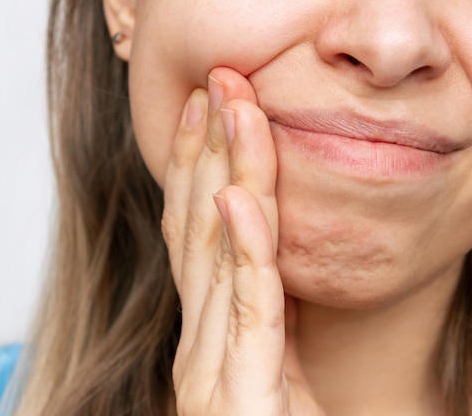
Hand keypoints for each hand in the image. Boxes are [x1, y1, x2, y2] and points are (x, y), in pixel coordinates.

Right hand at [162, 67, 325, 415]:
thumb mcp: (273, 365)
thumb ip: (263, 315)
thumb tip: (269, 253)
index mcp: (207, 333)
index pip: (198, 236)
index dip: (197, 168)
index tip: (210, 113)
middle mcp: (200, 342)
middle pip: (199, 231)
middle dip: (206, 151)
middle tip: (216, 85)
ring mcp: (213, 368)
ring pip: (218, 255)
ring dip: (226, 176)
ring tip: (231, 113)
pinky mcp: (241, 393)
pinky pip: (247, 308)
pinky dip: (243, 249)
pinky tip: (237, 200)